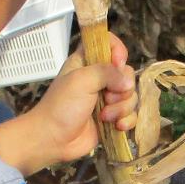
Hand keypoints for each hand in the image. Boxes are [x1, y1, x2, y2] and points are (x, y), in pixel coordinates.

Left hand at [0, 37, 136, 172]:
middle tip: (106, 97)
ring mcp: (107, 99)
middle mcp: (99, 78)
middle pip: (126, 73)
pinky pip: (131, 114)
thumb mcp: (81, 81)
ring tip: (104, 117)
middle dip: (121, 88)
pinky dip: (126, 120)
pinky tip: (116, 126)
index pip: (109, 43)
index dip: (118, 50)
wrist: (53, 139)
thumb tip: (128, 82)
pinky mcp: (112, 118)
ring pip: (130, 96)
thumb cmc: (61, 106)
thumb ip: (106, 73)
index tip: (117, 63)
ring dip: (121, 108)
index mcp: (87, 62)